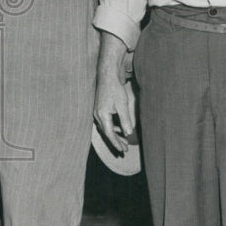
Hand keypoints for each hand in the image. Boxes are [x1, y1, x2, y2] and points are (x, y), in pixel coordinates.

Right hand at [93, 32, 135, 153]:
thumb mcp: (122, 105)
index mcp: (102, 115)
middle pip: (106, 132)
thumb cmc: (114, 89)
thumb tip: (128, 134)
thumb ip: (125, 120)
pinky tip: (118, 128)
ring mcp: (97, 111)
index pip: (109, 134)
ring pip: (105, 128)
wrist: (107, 75)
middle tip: (124, 149)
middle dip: (115, 141)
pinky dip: (111, 127)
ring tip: (123, 141)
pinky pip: (104, 122)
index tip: (123, 150)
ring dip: (114, 135)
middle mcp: (97, 115)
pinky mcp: (99, 107)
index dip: (116, 143)